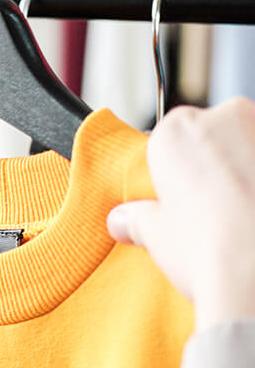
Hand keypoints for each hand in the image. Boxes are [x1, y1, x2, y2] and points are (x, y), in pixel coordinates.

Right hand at [107, 99, 254, 332]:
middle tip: (210, 210)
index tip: (175, 197)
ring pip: (248, 147)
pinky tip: (254, 217)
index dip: (172, 171)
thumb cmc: (212, 249)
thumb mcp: (156, 236)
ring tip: (240, 217)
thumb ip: (138, 219)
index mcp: (178, 130)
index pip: (168, 139)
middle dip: (213, 165)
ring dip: (244, 174)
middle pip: (214, 135)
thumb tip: (124, 220)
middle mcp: (227, 118)